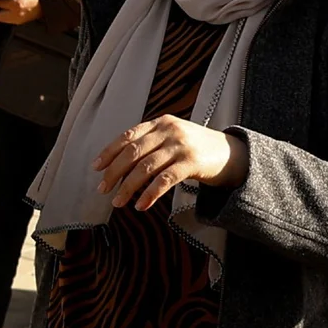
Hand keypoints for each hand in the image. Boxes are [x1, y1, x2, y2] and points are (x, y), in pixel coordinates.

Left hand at [94, 115, 249, 211]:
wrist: (232, 153)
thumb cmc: (195, 148)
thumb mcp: (172, 137)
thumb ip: (150, 143)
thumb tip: (117, 164)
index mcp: (159, 122)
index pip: (127, 136)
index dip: (109, 152)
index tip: (96, 167)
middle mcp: (168, 130)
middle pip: (132, 152)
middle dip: (114, 172)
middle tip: (102, 188)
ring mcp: (180, 145)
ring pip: (145, 167)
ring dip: (128, 187)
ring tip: (117, 202)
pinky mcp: (192, 162)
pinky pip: (164, 180)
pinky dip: (149, 194)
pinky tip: (141, 205)